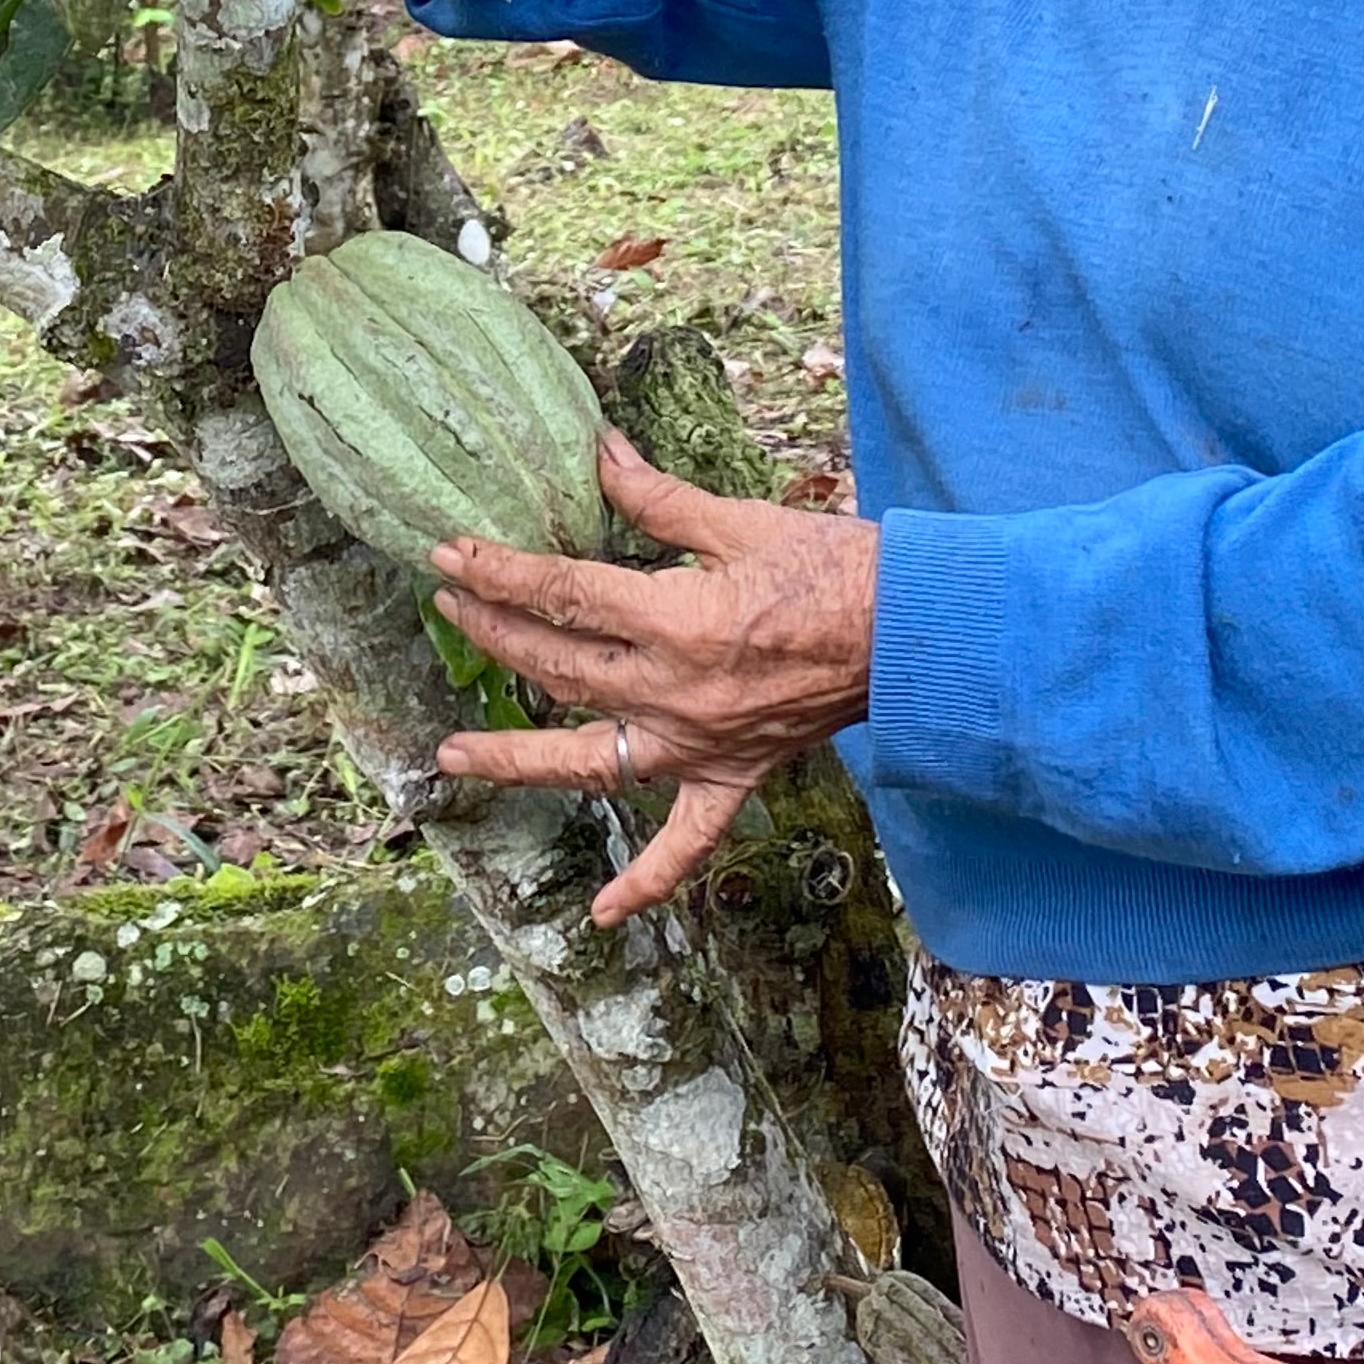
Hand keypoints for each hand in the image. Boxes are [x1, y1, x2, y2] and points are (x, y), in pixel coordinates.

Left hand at [430, 430, 878, 924]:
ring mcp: (699, 745)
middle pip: (558, 668)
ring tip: (450, 755)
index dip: (500, 571)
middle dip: (494, 633)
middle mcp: (674, 692)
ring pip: (590, 761)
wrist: (916, 634)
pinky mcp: (734, 775)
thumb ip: (659, 499)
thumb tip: (600, 451)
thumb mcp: (742, 521)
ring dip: (516, 759)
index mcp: (675, 620)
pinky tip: (602, 912)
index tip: (448, 554)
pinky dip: (645, 880)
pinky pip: (685, 843)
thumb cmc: (836, 568)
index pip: (563, 594)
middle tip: (447, 607)